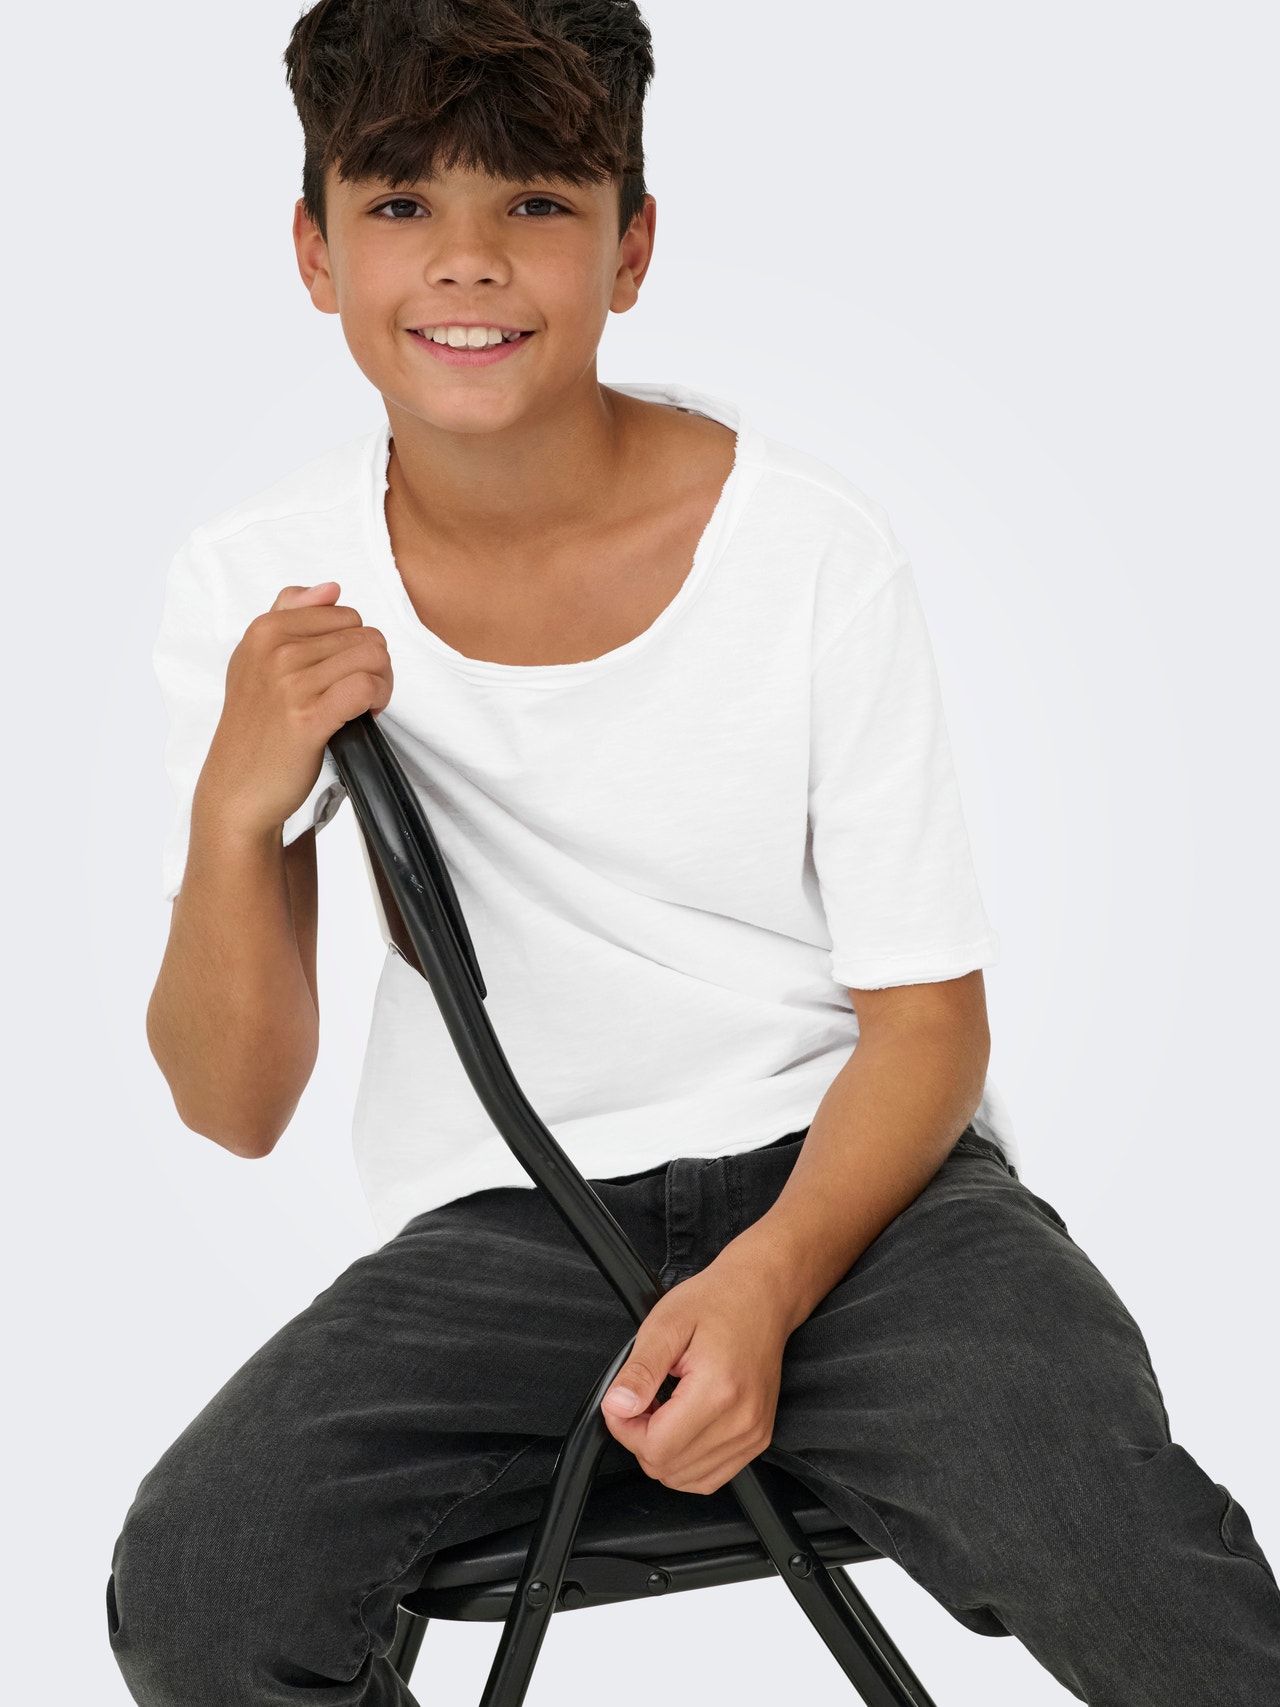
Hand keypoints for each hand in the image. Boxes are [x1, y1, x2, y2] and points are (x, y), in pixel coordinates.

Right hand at [197, 582, 392, 836]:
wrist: (238, 788)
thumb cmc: (255, 728)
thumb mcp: (257, 661)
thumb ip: (290, 615)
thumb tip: (331, 587)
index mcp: (264, 629)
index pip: (345, 613)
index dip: (356, 644)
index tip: (343, 673)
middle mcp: (274, 650)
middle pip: (366, 635)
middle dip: (373, 665)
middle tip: (358, 694)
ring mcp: (290, 683)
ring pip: (373, 658)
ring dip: (380, 684)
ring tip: (361, 706)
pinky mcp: (308, 717)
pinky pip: (367, 687)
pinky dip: (377, 700)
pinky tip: (365, 715)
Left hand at [599, 1243, 793, 1494]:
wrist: (762, 1296)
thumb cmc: (717, 1302)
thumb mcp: (667, 1324)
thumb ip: (640, 1371)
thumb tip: (616, 1407)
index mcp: (718, 1392)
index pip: (655, 1448)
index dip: (624, 1429)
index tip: (620, 1402)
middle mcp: (742, 1421)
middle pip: (668, 1469)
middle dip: (641, 1439)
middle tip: (641, 1400)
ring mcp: (754, 1435)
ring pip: (687, 1479)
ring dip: (663, 1452)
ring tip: (662, 1410)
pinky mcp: (758, 1440)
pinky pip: (711, 1477)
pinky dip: (686, 1461)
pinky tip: (680, 1426)